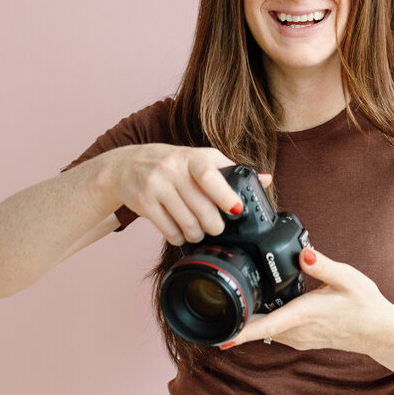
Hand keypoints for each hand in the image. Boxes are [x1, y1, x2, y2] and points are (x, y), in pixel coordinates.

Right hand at [105, 144, 271, 245]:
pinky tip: (180, 231)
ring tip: (197, 231)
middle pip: (202, 208)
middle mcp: (173, 169)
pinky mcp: (144, 203)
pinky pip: (169, 230)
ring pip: (187, 224)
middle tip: (215, 227)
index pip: (210, 176)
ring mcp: (156, 186)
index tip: (236, 209)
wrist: (127, 165)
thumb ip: (230, 170)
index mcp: (193, 158)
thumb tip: (266, 179)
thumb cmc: (172, 163)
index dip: (225, 195)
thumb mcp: (200, 159)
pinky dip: (178, 237)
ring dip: (197, 234)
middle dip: (214, 225)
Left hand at [220, 247, 389, 352]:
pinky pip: (276, 333)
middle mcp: (299, 331)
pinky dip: (264, 324)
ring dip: (250, 322)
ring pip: (266, 332)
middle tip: (214, 311)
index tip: (221, 337)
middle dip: (237, 322)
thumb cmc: (366, 305)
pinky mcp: (303, 340)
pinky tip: (264, 309)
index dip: (242, 332)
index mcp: (305, 314)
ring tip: (233, 306)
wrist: (380, 332)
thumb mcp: (348, 278)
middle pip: (259, 329)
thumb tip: (304, 253)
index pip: (267, 326)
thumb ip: (324, 266)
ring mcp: (300, 339)